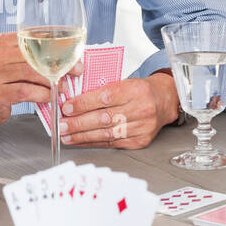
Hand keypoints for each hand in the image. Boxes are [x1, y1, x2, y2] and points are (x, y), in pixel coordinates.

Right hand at [0, 31, 81, 125]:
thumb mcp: (10, 60)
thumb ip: (32, 56)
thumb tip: (67, 56)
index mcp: (3, 42)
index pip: (34, 37)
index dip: (58, 44)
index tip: (75, 53)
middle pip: (36, 55)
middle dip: (61, 63)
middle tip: (77, 70)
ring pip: (32, 72)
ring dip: (53, 80)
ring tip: (65, 86)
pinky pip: (26, 91)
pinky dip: (42, 94)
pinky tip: (51, 96)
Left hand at [57, 75, 175, 149]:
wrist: (165, 101)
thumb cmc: (139, 90)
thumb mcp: (124, 82)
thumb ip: (102, 90)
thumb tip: (73, 101)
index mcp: (135, 90)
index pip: (105, 97)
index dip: (83, 104)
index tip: (66, 107)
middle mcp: (140, 109)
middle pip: (104, 118)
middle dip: (78, 123)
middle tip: (61, 125)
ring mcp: (141, 127)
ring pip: (107, 133)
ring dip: (83, 136)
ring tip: (66, 136)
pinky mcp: (140, 140)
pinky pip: (112, 143)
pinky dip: (93, 142)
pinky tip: (81, 141)